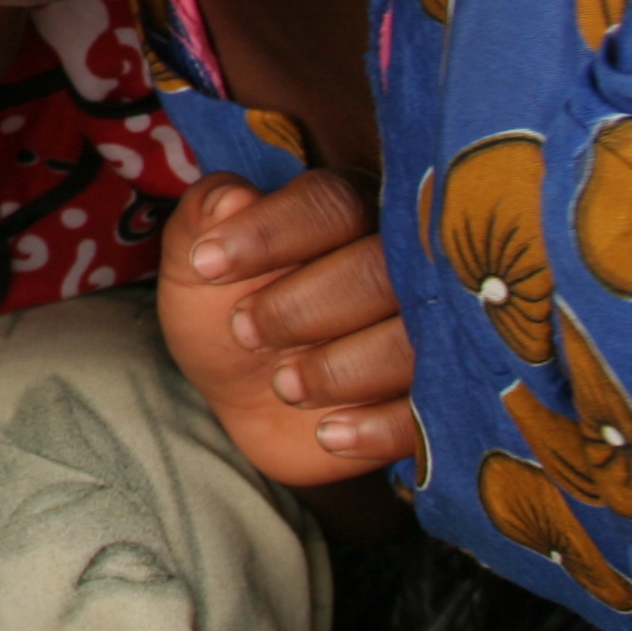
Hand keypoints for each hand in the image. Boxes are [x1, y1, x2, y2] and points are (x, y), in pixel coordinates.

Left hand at [157, 172, 415, 487]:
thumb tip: (233, 197)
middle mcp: (401, 263)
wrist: (245, 397)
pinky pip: (428, 414)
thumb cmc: (227, 308)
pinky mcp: (435, 401)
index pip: (330, 203)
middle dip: (300, 307)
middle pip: (378, 269)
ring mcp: (427, 333)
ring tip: (283, 386)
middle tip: (244, 331)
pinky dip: (379, 427)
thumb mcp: (196, 260)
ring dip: (338, 368)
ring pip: (410, 341)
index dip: (269, 232)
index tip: (207, 264)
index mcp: (348, 211)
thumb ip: (204, 214)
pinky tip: (330, 433)